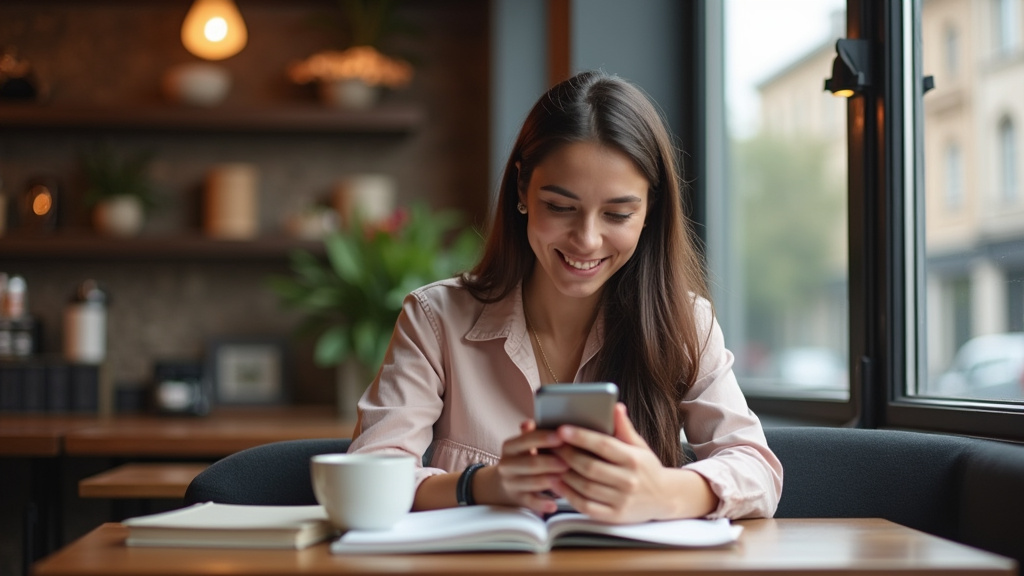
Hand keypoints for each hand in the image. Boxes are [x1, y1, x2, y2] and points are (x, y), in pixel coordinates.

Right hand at [485, 419, 568, 514]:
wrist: (505, 483)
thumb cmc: (525, 458)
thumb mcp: (524, 444)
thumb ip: (532, 434)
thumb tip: (530, 422)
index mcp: (510, 447)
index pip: (527, 440)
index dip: (545, 438)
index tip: (562, 437)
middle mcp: (507, 464)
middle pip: (530, 463)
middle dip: (551, 462)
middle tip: (569, 462)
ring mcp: (511, 483)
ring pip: (532, 483)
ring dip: (550, 481)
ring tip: (567, 479)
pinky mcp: (517, 499)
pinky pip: (531, 502)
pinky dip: (543, 504)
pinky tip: (554, 504)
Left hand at [549, 403, 678, 522]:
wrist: (665, 498)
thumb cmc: (646, 468)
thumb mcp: (639, 446)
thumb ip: (624, 428)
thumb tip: (615, 406)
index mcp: (634, 459)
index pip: (604, 445)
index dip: (581, 437)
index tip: (562, 429)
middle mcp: (629, 481)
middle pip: (590, 467)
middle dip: (566, 455)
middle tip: (551, 445)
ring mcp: (621, 500)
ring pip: (585, 487)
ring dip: (564, 474)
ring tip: (550, 462)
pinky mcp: (614, 516)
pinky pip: (586, 506)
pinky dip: (568, 495)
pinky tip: (557, 483)